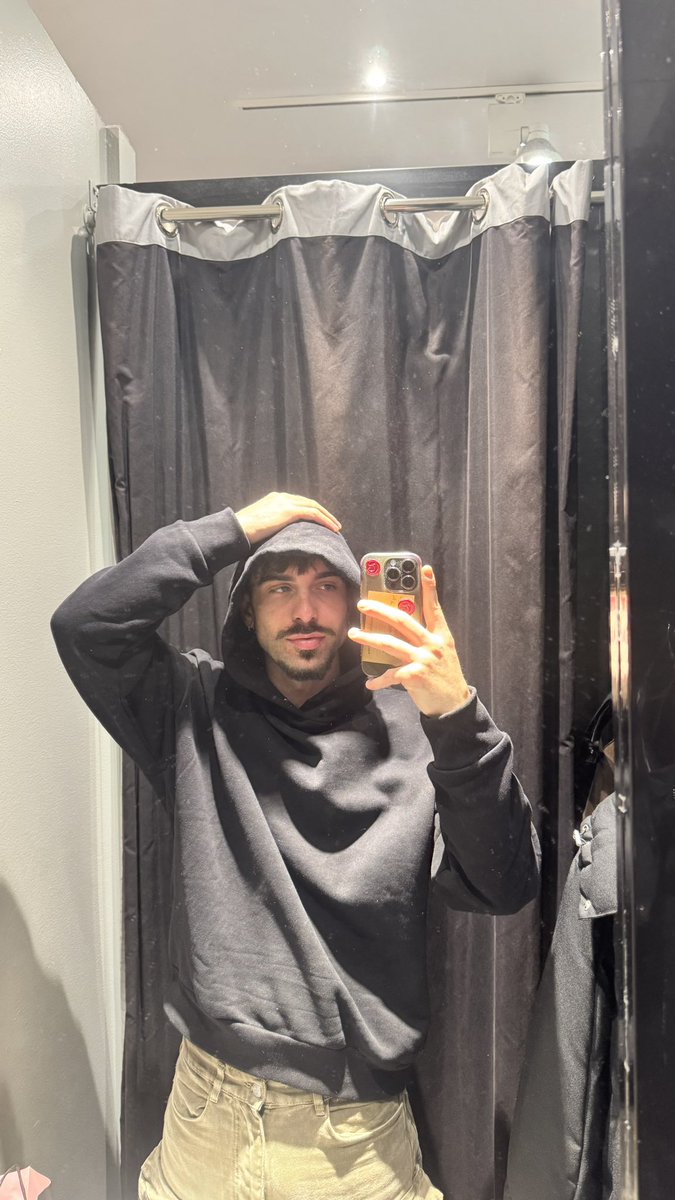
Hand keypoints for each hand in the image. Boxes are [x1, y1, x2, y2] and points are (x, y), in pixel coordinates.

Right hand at [235, 492, 341, 545]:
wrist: (238, 529)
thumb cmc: (244, 532)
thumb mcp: (261, 525)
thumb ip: (272, 525)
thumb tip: (279, 536)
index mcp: (276, 499)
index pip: (299, 503)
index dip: (312, 512)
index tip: (320, 522)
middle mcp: (282, 497)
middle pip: (309, 503)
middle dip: (323, 513)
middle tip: (333, 524)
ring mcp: (286, 502)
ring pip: (314, 507)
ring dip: (327, 517)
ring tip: (336, 528)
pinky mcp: (289, 511)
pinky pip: (313, 514)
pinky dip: (324, 520)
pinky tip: (332, 529)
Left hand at [347, 565, 470, 717]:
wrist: (453, 705)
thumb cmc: (444, 677)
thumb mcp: (442, 653)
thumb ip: (426, 639)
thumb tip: (401, 628)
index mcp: (441, 636)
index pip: (434, 607)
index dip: (430, 587)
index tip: (424, 569)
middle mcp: (432, 644)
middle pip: (402, 620)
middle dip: (380, 610)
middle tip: (363, 604)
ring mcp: (423, 659)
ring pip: (390, 643)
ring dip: (368, 638)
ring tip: (353, 634)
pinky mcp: (415, 676)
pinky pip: (390, 674)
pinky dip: (378, 680)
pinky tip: (370, 683)